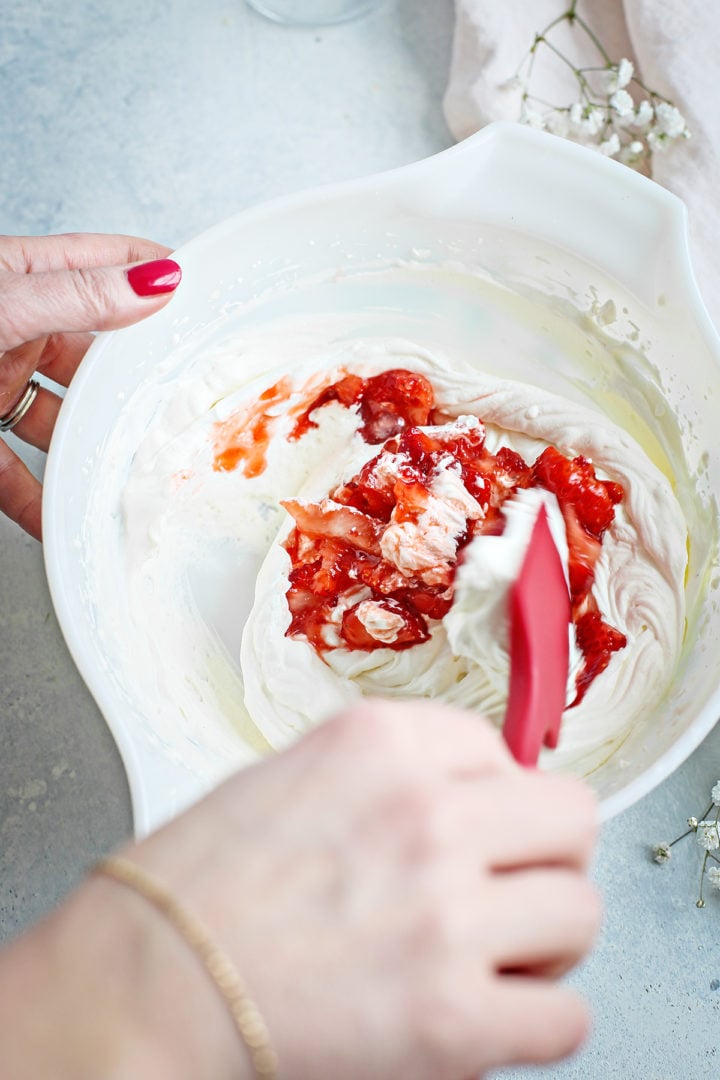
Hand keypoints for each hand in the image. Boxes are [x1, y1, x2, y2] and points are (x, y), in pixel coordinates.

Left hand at [0, 233, 180, 539]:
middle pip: (95, 359)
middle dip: (135, 389)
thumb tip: (157, 279)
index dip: (159, 282)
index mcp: (21, 277)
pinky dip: (41, 502)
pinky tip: (65, 521)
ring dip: (91, 454)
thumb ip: (79, 297)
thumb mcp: (0, 303)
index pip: (109, 268)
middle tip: (184, 411)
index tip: (212, 307)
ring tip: (133, 477)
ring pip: (62, 423)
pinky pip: (17, 474)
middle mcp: (14, 329)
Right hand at [128, 700, 600, 1079]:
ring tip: (494, 957)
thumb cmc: (197, 887)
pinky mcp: (451, 1017)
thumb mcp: (293, 775)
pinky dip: (534, 1025)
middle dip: (544, 856)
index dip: (492, 801)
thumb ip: (389, 775)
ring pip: (580, 912)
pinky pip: (562, 1020)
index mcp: (383, 742)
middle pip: (569, 817)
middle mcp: (427, 812)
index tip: (475, 833)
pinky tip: (486, 1017)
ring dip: (546, 939)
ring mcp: (445, 912)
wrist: (141, 984)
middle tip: (511, 888)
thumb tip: (469, 796)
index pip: (503, 753)